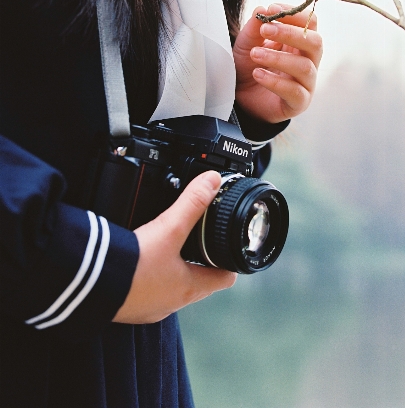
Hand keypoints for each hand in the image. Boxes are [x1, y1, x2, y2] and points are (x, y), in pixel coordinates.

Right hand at [113, 171, 236, 323]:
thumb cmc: (133, 265)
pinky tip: (141, 261)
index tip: (230, 250)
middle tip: (201, 243)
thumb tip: (212, 180)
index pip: (225, 279)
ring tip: (170, 248)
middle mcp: (172, 303)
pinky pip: (147, 291)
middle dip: (202, 265)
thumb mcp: (168, 228)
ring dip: (175, 271)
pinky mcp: (130, 306)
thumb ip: (192, 203)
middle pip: (199, 284)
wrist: (90, 284)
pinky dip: (149, 276)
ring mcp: (150, 307)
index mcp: (189, 288)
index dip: (230, 263)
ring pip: (173, 288)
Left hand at [233, 3, 322, 123]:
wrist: (240, 98)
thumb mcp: (246, 45)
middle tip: (265, 30)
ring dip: (278, 58)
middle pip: (315, 42)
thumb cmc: (248, 68)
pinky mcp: (299, 102)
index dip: (294, 14)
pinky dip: (275, 81)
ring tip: (255, 54)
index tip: (272, 9)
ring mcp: (306, 82)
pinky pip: (295, 91)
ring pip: (304, 66)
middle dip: (290, 33)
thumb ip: (254, 28)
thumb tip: (262, 9)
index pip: (310, 22)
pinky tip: (258, 74)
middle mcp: (308, 60)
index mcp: (299, 43)